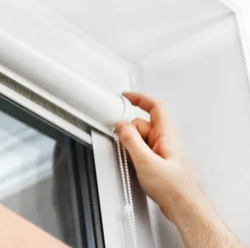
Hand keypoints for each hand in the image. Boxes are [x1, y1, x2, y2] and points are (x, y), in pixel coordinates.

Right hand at [115, 92, 201, 222]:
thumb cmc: (174, 188)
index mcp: (166, 135)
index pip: (154, 108)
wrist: (184, 207)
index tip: (125, 97)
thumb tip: (122, 126)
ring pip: (140, 140)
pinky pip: (142, 151)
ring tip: (132, 161)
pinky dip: (135, 155)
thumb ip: (132, 141)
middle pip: (142, 125)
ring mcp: (162, 152)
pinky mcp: (159, 162)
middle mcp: (165, 141)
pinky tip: (135, 167)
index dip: (139, 99)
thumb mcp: (146, 162)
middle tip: (122, 143)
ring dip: (131, 146)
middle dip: (129, 132)